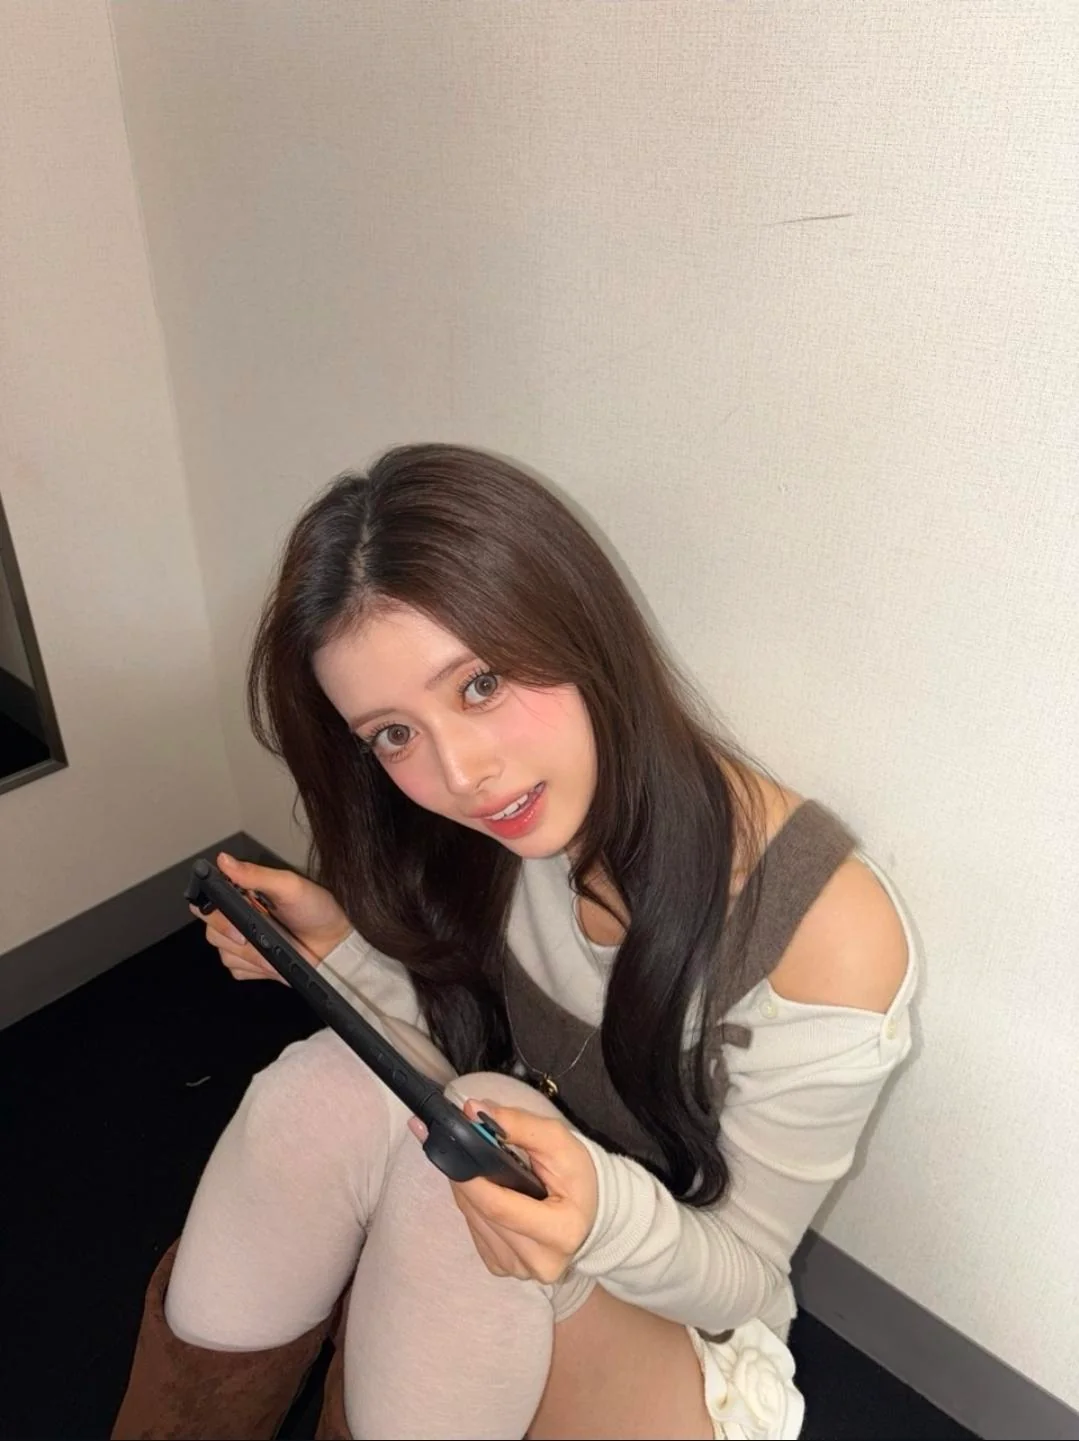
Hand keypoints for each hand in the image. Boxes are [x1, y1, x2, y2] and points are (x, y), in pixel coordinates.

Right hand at [189, 852, 350, 983]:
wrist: (333, 947)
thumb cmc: (317, 911)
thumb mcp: (290, 886)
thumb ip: (257, 875)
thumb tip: (224, 860)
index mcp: (244, 894)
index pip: (208, 898)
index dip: (211, 907)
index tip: (230, 913)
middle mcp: (238, 917)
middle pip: (211, 928)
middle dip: (232, 933)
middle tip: (255, 933)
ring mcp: (242, 942)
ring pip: (223, 951)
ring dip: (248, 953)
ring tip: (273, 946)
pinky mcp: (248, 964)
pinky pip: (235, 969)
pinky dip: (253, 967)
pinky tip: (271, 960)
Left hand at [409, 1099, 598, 1282]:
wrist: (591, 1211)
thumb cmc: (577, 1175)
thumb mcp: (557, 1141)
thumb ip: (518, 1124)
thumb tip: (473, 1111)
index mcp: (561, 1232)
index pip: (500, 1207)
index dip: (472, 1178)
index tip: (455, 1149)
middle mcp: (539, 1261)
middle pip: (483, 1215)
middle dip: (464, 1179)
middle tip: (455, 1147)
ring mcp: (518, 1270)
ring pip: (474, 1224)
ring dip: (465, 1192)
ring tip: (469, 1166)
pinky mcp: (502, 1268)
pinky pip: (475, 1234)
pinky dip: (473, 1208)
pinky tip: (482, 1191)